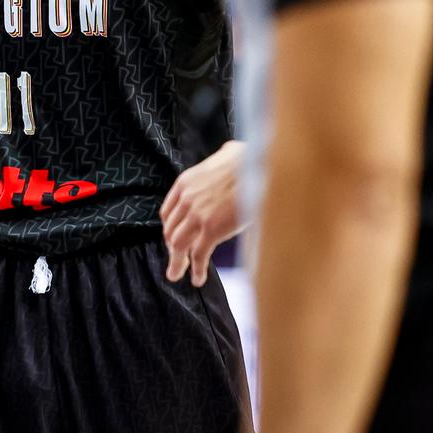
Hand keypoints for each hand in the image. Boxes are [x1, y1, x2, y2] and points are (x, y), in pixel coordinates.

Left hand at [162, 139, 243, 284]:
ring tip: (176, 274)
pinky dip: (197, 269)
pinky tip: (198, 279)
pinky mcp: (212, 228)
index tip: (173, 238)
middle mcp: (186, 198)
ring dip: (177, 262)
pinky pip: (198, 254)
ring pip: (178, 245)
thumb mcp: (229, 153)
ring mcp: (197, 214)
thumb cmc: (254, 159)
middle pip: (170, 230)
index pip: (168, 212)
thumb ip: (222, 158)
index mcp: (185, 182)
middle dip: (172, 247)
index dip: (170, 228)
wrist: (264, 166)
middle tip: (176, 260)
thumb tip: (230, 153)